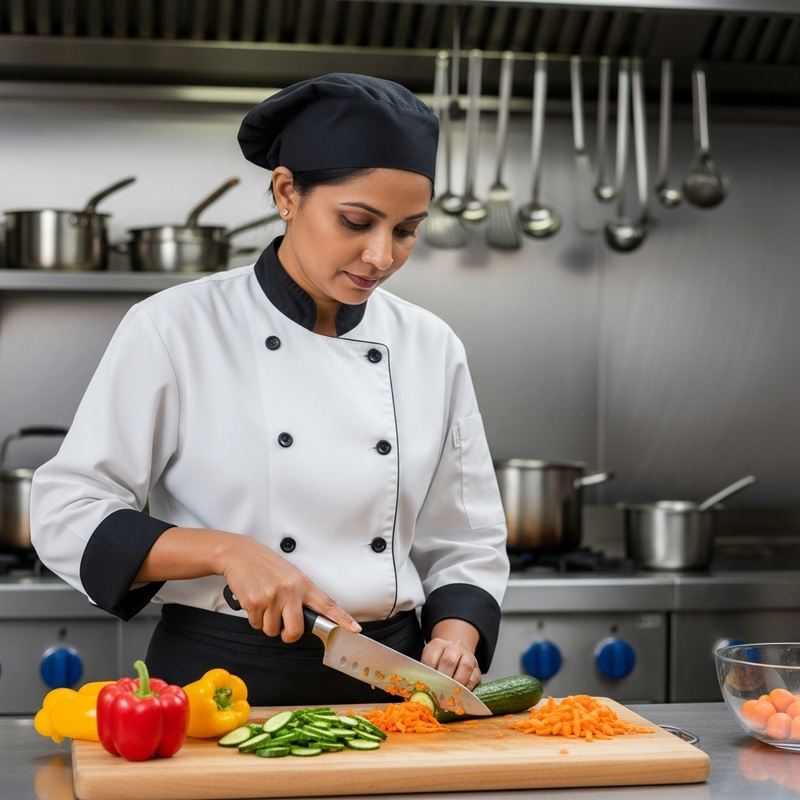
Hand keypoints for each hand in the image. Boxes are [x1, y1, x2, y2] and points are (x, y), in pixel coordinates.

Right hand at [221, 537, 360, 641]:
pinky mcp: (255, 602)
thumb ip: (301, 594)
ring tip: (264, 603)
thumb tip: (309, 616)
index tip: (354, 629)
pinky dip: (254, 618)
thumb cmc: (265, 565)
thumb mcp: (290, 575)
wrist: (240, 554)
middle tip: (282, 625)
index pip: (327, 604)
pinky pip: (257, 624)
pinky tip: (254, 601)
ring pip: (272, 630)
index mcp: (303, 584)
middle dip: (288, 634)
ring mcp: (273, 597)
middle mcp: (290, 590)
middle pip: (296, 631)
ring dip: (267, 623)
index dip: (342, 619)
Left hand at [421, 619, 481, 689]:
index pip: (430, 659)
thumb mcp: (430, 663)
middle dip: (443, 681)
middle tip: (439, 693)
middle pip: (449, 661)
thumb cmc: (440, 663)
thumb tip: (421, 691)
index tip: (427, 688)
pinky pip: (474, 677)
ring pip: (465, 667)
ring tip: (451, 694)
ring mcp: (467, 655)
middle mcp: (454, 646)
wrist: (456, 654)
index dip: (429, 676)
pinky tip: (460, 693)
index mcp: (437, 644)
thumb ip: (426, 674)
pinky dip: (467, 688)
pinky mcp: (477, 668)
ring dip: (457, 683)